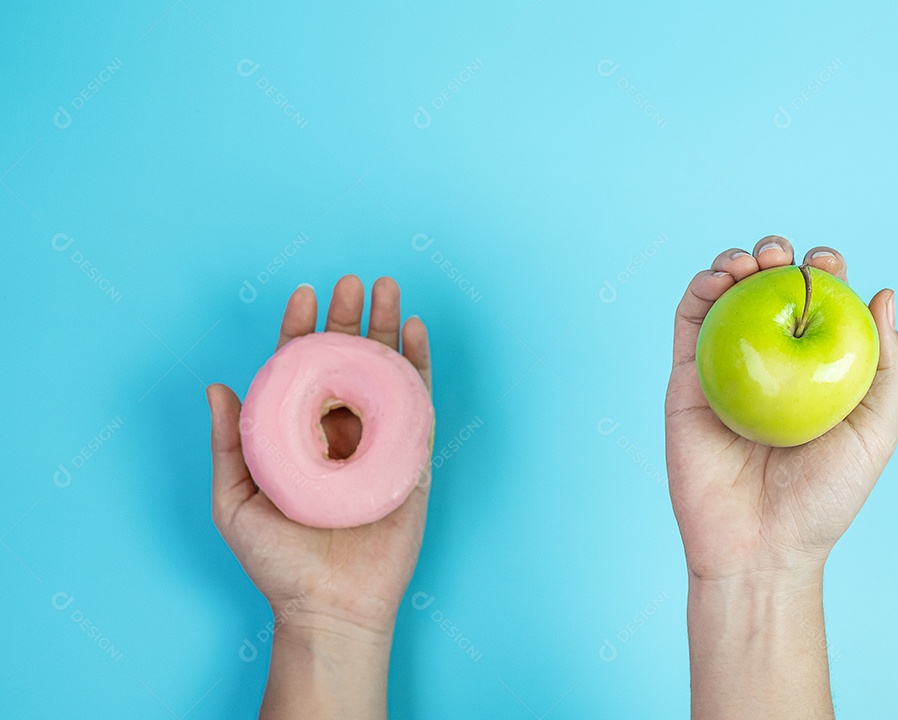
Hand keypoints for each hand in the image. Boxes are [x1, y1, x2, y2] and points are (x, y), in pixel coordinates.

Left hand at [207, 275, 432, 643]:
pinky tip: (416, 331)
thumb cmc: (278, 562)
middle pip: (346, 359)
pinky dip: (419, 364)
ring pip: (385, 371)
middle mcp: (338, 430)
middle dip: (350, 316)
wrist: (330, 607)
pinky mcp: (411, 457)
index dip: (301, 329)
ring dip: (388, 327)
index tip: (304, 293)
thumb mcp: (235, 501)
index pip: (300, 368)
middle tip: (353, 281)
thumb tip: (217, 385)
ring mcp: (378, 441)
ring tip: (388, 287)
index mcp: (297, 434)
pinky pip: (418, 402)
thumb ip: (229, 444)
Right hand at [665, 236, 897, 584]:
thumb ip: (887, 366)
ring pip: (724, 297)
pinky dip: (698, 290)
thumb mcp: (875, 432)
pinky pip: (686, 324)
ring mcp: (724, 367)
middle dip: (777, 256)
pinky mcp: (685, 380)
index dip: (823, 271)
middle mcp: (769, 361)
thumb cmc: (823, 500)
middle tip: (783, 256)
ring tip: (751, 260)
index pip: (818, 303)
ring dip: (735, 262)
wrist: (758, 547)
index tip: (826, 263)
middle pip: (768, 289)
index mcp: (813, 369)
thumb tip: (883, 292)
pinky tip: (717, 280)